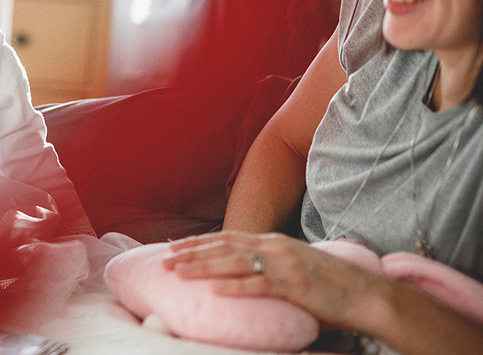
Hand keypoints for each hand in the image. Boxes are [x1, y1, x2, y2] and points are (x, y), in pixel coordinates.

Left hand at [162, 231, 383, 330]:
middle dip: (191, 253)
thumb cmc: (332, 286)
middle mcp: (275, 248)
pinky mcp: (295, 286)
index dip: (198, 242)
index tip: (174, 247)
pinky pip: (259, 286)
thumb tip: (246, 273)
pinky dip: (234, 288)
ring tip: (178, 273)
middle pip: (223, 247)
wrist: (368, 295)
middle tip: (164, 260)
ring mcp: (285, 265)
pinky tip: (214, 292)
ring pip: (233, 263)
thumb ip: (271, 266)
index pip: (227, 238)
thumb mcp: (296, 266)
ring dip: (202, 268)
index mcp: (274, 242)